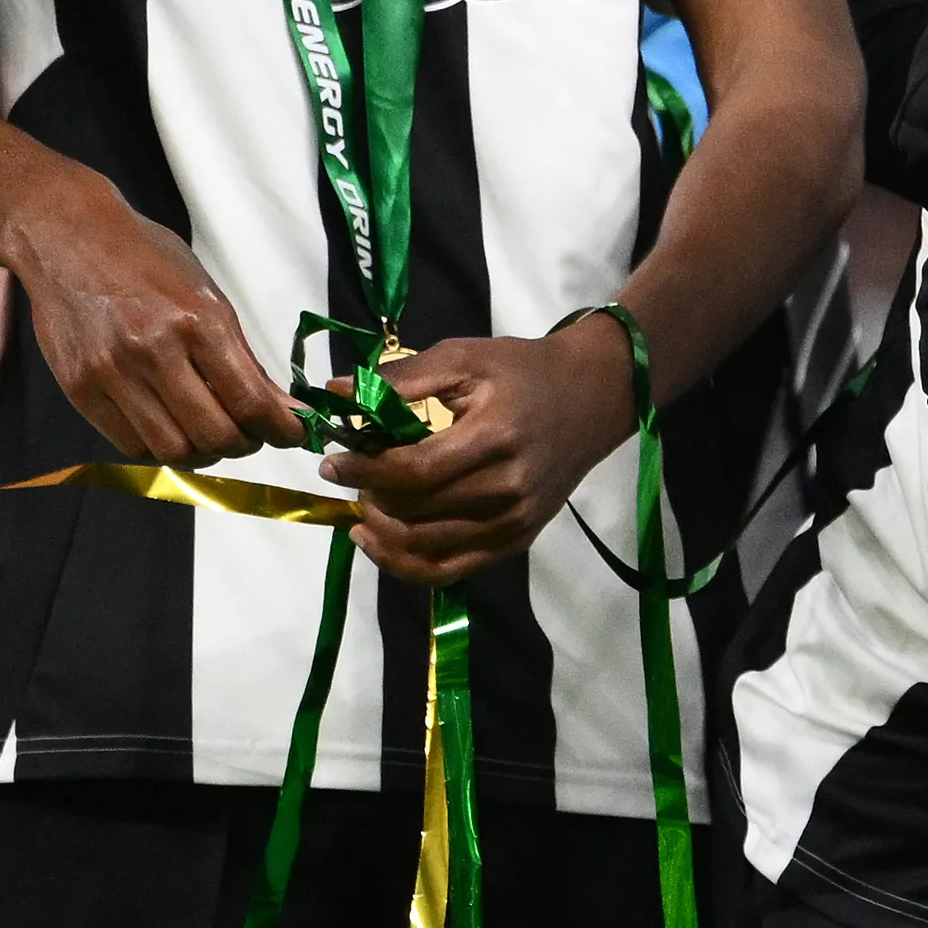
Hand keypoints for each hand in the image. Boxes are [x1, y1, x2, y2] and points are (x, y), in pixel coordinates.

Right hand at [9, 177, 293, 462]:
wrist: (70, 239)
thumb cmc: (149, 260)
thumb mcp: (209, 295)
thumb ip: (240, 354)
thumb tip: (277, 405)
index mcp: (199, 322)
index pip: (249, 400)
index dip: (280, 429)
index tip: (293, 434)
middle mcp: (155, 351)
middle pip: (213, 434)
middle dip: (244, 445)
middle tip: (252, 437)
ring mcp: (112, 374)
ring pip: (171, 449)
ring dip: (202, 454)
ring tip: (211, 437)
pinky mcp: (78, 389)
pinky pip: (129, 445)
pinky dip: (160, 449)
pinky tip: (172, 431)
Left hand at [322, 311, 636, 583]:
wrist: (596, 396)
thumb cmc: (525, 370)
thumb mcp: (466, 357)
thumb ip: (401, 378)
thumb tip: (335, 395)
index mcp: (495, 437)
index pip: (414, 471)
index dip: (363, 470)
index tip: (331, 460)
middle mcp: (508, 489)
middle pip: (414, 511)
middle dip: (368, 494)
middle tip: (350, 474)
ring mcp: (514, 521)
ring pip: (423, 546)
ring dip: (379, 529)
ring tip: (363, 502)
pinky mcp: (517, 540)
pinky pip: (449, 570)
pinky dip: (403, 564)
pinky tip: (377, 541)